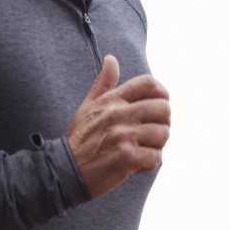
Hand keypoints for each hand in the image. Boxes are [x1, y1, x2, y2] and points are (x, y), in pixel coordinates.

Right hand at [64, 55, 169, 200]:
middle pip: (163, 108)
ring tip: (142, 150)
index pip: (148, 83)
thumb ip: (103, 84)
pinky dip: (149, 164)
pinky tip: (136, 165)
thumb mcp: (88, 107)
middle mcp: (119, 114)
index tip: (159, 107)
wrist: (66, 171)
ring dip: (156, 146)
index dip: (162, 93)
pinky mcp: (126, 158)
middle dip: (163, 122)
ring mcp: (123, 136)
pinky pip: (156, 157)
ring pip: (163, 134)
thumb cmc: (79, 140)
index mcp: (112, 100)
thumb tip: (111, 59)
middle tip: (152, 133)